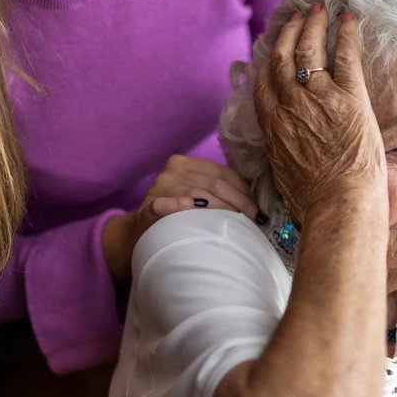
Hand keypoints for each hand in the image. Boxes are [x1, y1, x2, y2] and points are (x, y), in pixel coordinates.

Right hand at [102, 156, 260, 281]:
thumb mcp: (194, 196)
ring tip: (237, 223)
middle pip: (214, 183)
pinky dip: (181, 206)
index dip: (244, 190)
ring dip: (222, 209)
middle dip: (239, 202)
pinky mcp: (148, 209)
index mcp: (185, 164)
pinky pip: (165, 205)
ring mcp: (158, 189)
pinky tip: (196, 209)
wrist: (139, 232)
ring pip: (197, 194)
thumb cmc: (175, 215)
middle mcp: (171, 172)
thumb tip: (255, 201)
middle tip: (254, 219)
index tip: (258, 209)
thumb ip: (217, 191)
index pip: (223, 173)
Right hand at [253, 4, 385, 223]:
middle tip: (297, 16)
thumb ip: (281, 147)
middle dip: (289, 32)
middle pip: (283, 57)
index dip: (270, 57)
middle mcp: (290, 106)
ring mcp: (319, 99)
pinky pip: (345, 55)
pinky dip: (346, 33)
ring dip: (313, 24)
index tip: (276, 45)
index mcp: (272, 125)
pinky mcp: (349, 98)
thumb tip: (285, 144)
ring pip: (310, 50)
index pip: (264, 81)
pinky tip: (349, 18)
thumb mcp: (283, 172)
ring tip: (318, 10)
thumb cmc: (315, 201)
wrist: (339, 207)